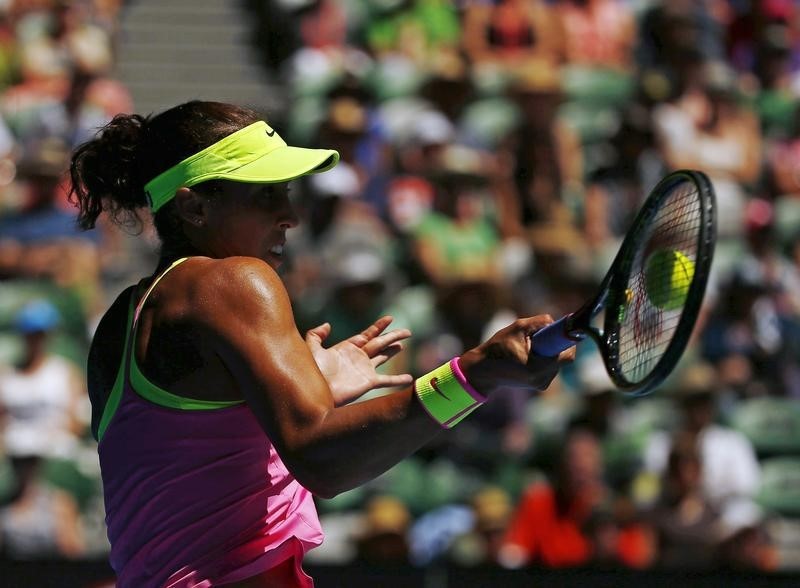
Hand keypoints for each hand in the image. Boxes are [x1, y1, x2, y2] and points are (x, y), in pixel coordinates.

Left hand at [305, 316, 412, 406]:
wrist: (316, 394)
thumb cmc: (312, 374)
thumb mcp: (311, 350)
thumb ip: (316, 335)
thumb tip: (327, 324)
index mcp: (348, 348)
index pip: (368, 334)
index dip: (379, 326)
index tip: (390, 318)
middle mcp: (359, 357)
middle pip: (380, 343)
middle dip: (392, 336)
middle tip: (408, 331)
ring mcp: (365, 370)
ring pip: (384, 356)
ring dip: (394, 350)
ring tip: (403, 345)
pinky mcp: (368, 382)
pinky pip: (387, 380)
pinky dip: (398, 380)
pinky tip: (409, 379)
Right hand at [458, 315, 574, 396]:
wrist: (484, 369)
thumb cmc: (498, 347)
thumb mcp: (518, 328)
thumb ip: (540, 322)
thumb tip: (556, 322)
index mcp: (538, 368)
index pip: (567, 355)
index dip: (567, 341)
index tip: (560, 331)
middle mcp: (542, 379)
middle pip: (563, 358)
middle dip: (554, 345)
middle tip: (538, 337)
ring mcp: (542, 384)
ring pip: (557, 362)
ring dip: (549, 352)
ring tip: (528, 348)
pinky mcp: (540, 385)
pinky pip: (550, 367)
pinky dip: (544, 359)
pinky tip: (528, 356)